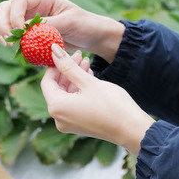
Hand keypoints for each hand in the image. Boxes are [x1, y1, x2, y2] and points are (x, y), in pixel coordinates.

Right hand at [0, 0, 124, 61]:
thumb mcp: (69, 23)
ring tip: (11, 47)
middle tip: (12, 43)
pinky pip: (6, 32)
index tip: (20, 33)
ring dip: (0, 32)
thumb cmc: (84, 25)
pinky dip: (3, 39)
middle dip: (3, 25)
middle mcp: (32, 5)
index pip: (18, 1)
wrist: (92, 36)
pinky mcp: (26, 30)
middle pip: (4, 8)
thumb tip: (26, 30)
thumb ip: (48, 25)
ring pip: (1, 19)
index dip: (14, 16)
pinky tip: (12, 48)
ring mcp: (27, 17)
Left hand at [40, 46, 154, 157]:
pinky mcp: (79, 125)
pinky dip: (79, 90)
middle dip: (67, 71)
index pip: (47, 81)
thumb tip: (53, 50)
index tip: (65, 53)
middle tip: (80, 56)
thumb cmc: (111, 105)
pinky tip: (90, 78)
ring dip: (75, 79)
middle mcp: (58, 118)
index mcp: (57, 107)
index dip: (55, 65)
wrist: (131, 129)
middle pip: (56, 88)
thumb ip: (68, 66)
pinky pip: (73, 104)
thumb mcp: (87, 82)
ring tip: (87, 64)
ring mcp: (69, 123)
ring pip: (66, 95)